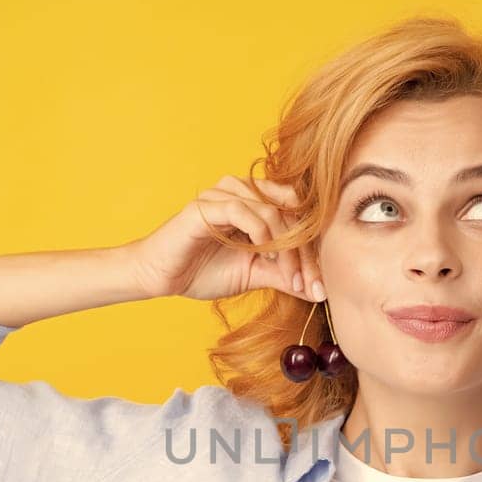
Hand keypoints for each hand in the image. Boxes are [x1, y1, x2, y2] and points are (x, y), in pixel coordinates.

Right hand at [128, 176, 321, 301]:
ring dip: (286, 248)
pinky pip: (243, 212)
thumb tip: (318, 290)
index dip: (312, 250)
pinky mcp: (206, 206)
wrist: (162, 277)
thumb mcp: (255, 274)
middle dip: (304, 253)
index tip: (319, 285)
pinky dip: (261, 236)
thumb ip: (285, 276)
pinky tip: (264, 258)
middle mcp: (242, 192)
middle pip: (290, 213)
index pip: (298, 217)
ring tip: (288, 277)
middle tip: (309, 284)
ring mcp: (224, 195)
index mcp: (256, 202)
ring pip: (272, 212)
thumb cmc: (203, 270)